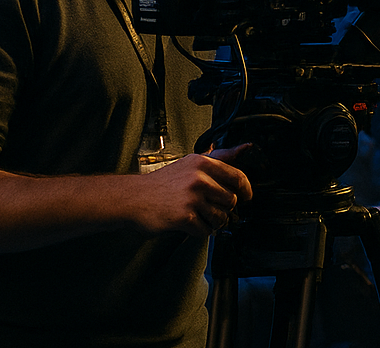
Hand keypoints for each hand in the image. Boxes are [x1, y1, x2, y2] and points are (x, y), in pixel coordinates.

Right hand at [129, 144, 252, 236]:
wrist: (132, 198)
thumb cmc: (162, 183)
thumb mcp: (190, 163)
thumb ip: (218, 157)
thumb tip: (246, 148)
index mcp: (203, 163)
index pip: (237, 177)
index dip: (246, 190)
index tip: (247, 197)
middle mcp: (199, 178)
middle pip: (231, 200)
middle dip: (223, 209)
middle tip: (209, 209)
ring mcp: (192, 197)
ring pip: (220, 217)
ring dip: (212, 222)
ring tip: (198, 216)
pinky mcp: (184, 216)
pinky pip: (205, 230)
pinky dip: (200, 231)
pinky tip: (189, 224)